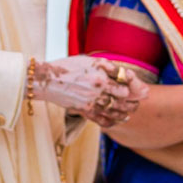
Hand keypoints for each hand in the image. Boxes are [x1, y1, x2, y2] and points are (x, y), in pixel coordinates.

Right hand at [30, 55, 146, 127]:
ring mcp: (90, 104)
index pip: (125, 89)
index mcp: (101, 79)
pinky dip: (112, 122)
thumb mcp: (90, 61)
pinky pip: (102, 121)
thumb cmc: (69, 67)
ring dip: (124, 114)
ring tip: (129, 113)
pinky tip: (117, 120)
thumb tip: (125, 73)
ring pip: (114, 113)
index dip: (132, 91)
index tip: (134, 91)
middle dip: (131, 104)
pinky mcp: (84, 111)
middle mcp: (97, 93)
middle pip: (122, 103)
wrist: (47, 80)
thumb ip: (108, 67)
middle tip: (135, 104)